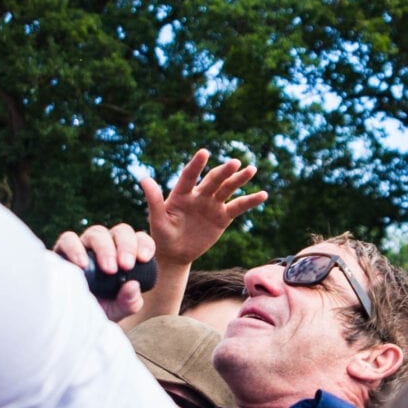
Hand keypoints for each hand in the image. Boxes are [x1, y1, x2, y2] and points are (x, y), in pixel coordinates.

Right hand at [51, 223, 155, 321]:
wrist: (70, 319)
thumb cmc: (98, 310)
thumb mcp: (118, 310)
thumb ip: (130, 301)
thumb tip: (133, 286)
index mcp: (125, 255)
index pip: (139, 240)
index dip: (143, 244)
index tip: (143, 258)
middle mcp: (107, 246)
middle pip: (121, 231)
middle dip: (126, 246)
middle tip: (126, 266)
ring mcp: (85, 245)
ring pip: (97, 233)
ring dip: (104, 248)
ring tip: (108, 269)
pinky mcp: (63, 250)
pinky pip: (69, 239)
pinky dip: (75, 248)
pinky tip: (82, 265)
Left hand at [139, 148, 266, 267]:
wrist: (175, 254)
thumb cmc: (162, 236)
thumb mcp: (157, 220)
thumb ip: (153, 200)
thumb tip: (144, 179)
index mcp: (181, 194)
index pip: (189, 176)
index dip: (196, 165)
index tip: (204, 153)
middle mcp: (198, 195)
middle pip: (213, 180)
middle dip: (223, 172)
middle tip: (235, 163)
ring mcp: (212, 205)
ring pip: (227, 189)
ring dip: (239, 179)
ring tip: (251, 169)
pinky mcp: (223, 217)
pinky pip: (238, 207)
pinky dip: (250, 201)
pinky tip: (263, 195)